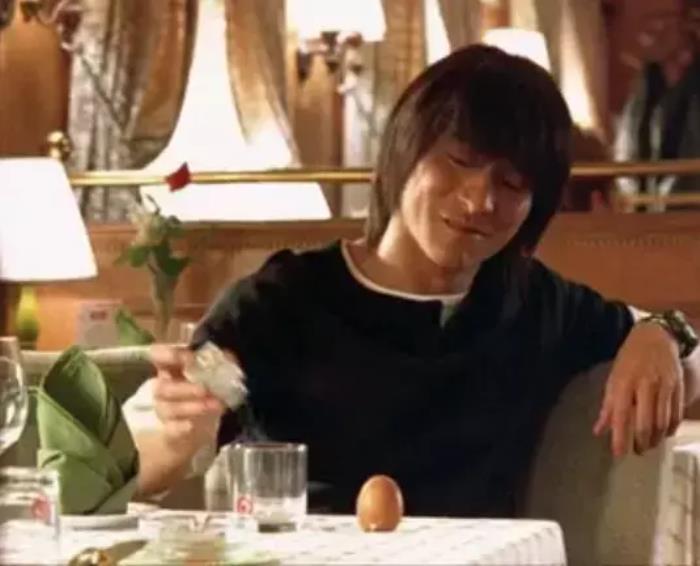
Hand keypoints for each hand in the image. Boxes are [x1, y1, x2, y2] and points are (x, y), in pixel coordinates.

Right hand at [150, 344, 225, 455]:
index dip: (169, 355)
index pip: (158, 356)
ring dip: (191, 407)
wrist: (197, 426)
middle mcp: (163, 387)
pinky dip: (178, 427)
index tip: (189, 358)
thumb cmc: (204, 392)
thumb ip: (221, 363)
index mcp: (171, 367)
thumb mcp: (215, 374)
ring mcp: (164, 409)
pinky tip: (190, 426)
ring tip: (214, 405)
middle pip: (162, 387)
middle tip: (204, 389)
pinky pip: (168, 429)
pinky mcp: (168, 429)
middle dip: (184, 388)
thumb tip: (227, 357)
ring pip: (168, 408)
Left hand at [593, 322, 683, 456]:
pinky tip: (664, 434)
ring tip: (649, 446)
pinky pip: (676, 415)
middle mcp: (646, 385)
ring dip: (656, 438)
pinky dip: (670, 429)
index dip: (619, 437)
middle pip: (646, 422)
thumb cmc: (630, 357)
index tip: (618, 454)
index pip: (620, 415)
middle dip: (641, 442)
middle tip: (637, 452)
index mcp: (624, 382)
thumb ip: (607, 405)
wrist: (657, 336)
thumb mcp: (614, 377)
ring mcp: (665, 387)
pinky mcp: (679, 388)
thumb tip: (598, 430)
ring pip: (663, 422)